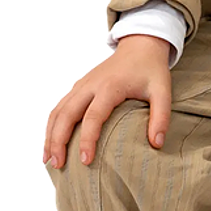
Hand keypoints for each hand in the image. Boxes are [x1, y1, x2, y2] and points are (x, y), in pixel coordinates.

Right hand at [42, 35, 172, 169]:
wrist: (140, 45)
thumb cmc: (151, 70)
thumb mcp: (162, 92)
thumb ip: (160, 117)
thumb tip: (156, 144)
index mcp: (110, 87)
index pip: (93, 116)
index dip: (87, 139)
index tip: (85, 161)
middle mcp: (90, 85)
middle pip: (66, 114)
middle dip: (58, 140)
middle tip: (57, 165)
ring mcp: (81, 85)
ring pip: (57, 111)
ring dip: (50, 135)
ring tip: (48, 160)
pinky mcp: (78, 86)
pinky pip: (59, 106)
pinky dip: (52, 125)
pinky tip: (50, 142)